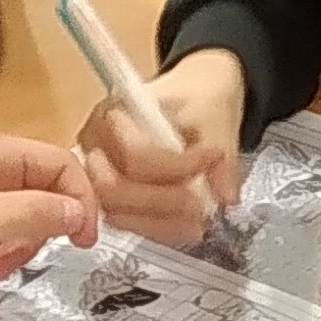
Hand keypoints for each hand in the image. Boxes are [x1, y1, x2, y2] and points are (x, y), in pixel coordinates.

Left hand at [0, 129, 100, 291]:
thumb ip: (39, 213)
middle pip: (45, 198)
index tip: (84, 242)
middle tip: (9, 259)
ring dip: (11, 251)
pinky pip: (0, 238)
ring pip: (24, 223)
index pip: (62, 165)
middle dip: (33, 235)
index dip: (80, 200)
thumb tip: (81, 214)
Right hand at [80, 47, 241, 245]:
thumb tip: (225, 198)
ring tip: (198, 224)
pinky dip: (155, 228)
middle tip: (201, 208)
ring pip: (116, 211)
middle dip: (160, 203)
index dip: (176, 167)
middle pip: (113, 188)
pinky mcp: (108, 193)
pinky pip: (124, 220)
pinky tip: (184, 227)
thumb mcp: (217, 119)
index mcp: (114, 112)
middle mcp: (94, 143)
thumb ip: (223, 160)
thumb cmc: (197, 98)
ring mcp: (96, 171)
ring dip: (158, 223)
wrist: (195, 92)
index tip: (214, 158)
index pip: (135, 154)